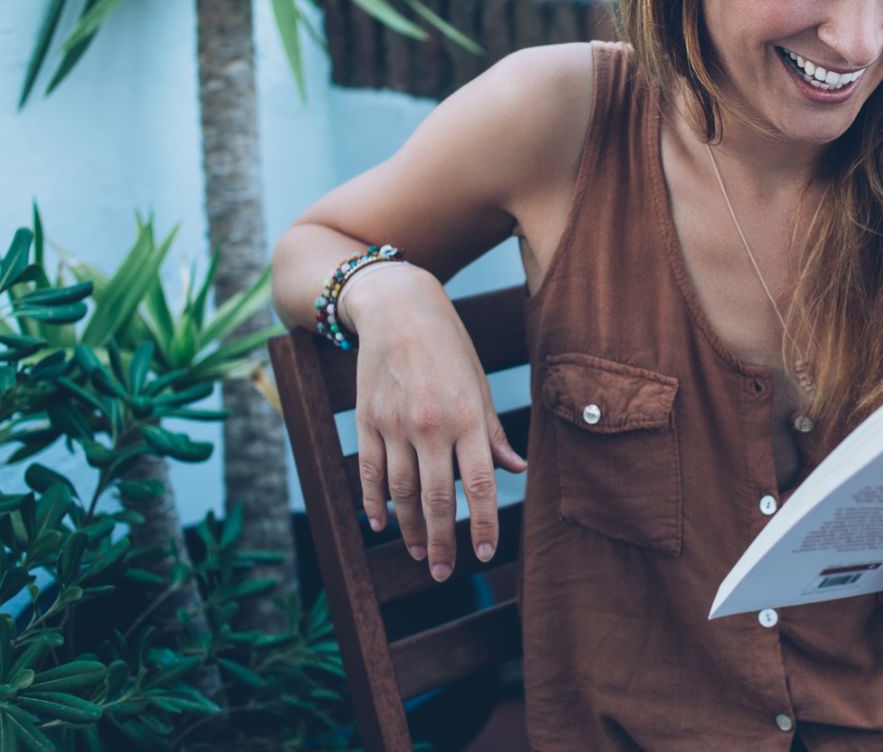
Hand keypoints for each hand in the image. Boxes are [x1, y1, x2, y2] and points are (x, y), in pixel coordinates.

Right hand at [345, 264, 526, 581]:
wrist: (398, 309)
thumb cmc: (449, 348)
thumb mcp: (478, 385)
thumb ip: (493, 432)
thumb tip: (515, 470)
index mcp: (466, 417)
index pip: (478, 483)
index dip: (481, 523)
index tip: (483, 554)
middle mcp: (429, 425)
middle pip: (435, 498)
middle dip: (442, 541)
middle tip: (445, 573)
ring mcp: (393, 425)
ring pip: (401, 492)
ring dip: (409, 529)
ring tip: (419, 554)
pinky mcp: (367, 421)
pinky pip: (370, 472)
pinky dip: (374, 502)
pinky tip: (380, 525)